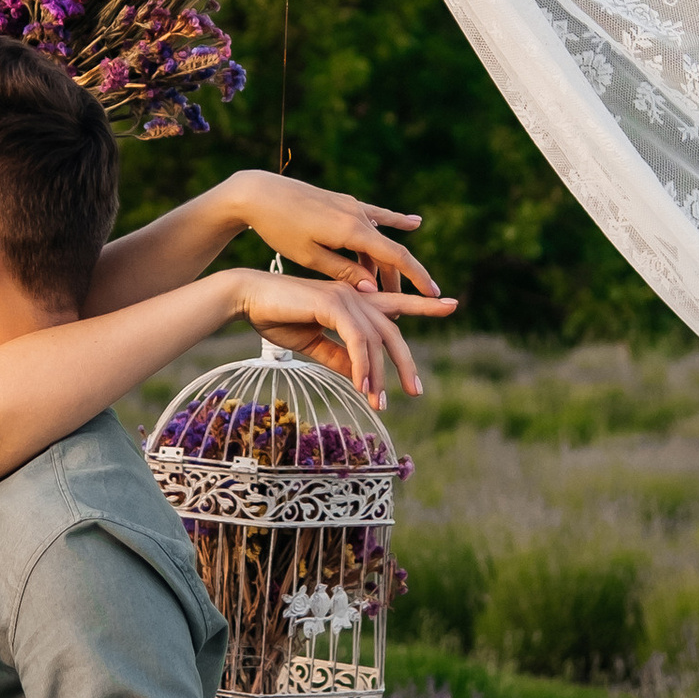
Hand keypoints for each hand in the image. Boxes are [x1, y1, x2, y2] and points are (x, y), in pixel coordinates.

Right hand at [223, 267, 453, 411]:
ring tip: (379, 402)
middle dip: (406, 362)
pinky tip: (362, 386)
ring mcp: (346, 297)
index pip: (396, 304)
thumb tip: (360, 377)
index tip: (452, 305)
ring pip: (376, 340)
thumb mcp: (313, 343)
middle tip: (416, 391)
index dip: (425, 305)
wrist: (246, 300)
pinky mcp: (334, 304)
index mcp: (353, 301)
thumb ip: (338, 357)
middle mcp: (356, 295)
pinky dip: (362, 365)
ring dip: (378, 375)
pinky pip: (357, 340)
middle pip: (393, 331)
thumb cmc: (276, 317)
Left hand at [228, 168, 440, 300]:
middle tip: (397, 308)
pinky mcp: (342, 203)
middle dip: (395, 281)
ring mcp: (351, 206)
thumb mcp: (310, 256)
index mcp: (352, 230)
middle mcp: (357, 215)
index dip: (418, 277)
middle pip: (388, 252)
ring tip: (382, 290)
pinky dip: (394, 221)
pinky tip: (414, 223)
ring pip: (377, 240)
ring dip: (381, 265)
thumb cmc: (279, 228)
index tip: (434, 295)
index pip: (396, 257)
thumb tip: (373, 289)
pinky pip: (374, 216)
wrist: (258, 193)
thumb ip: (344, 272)